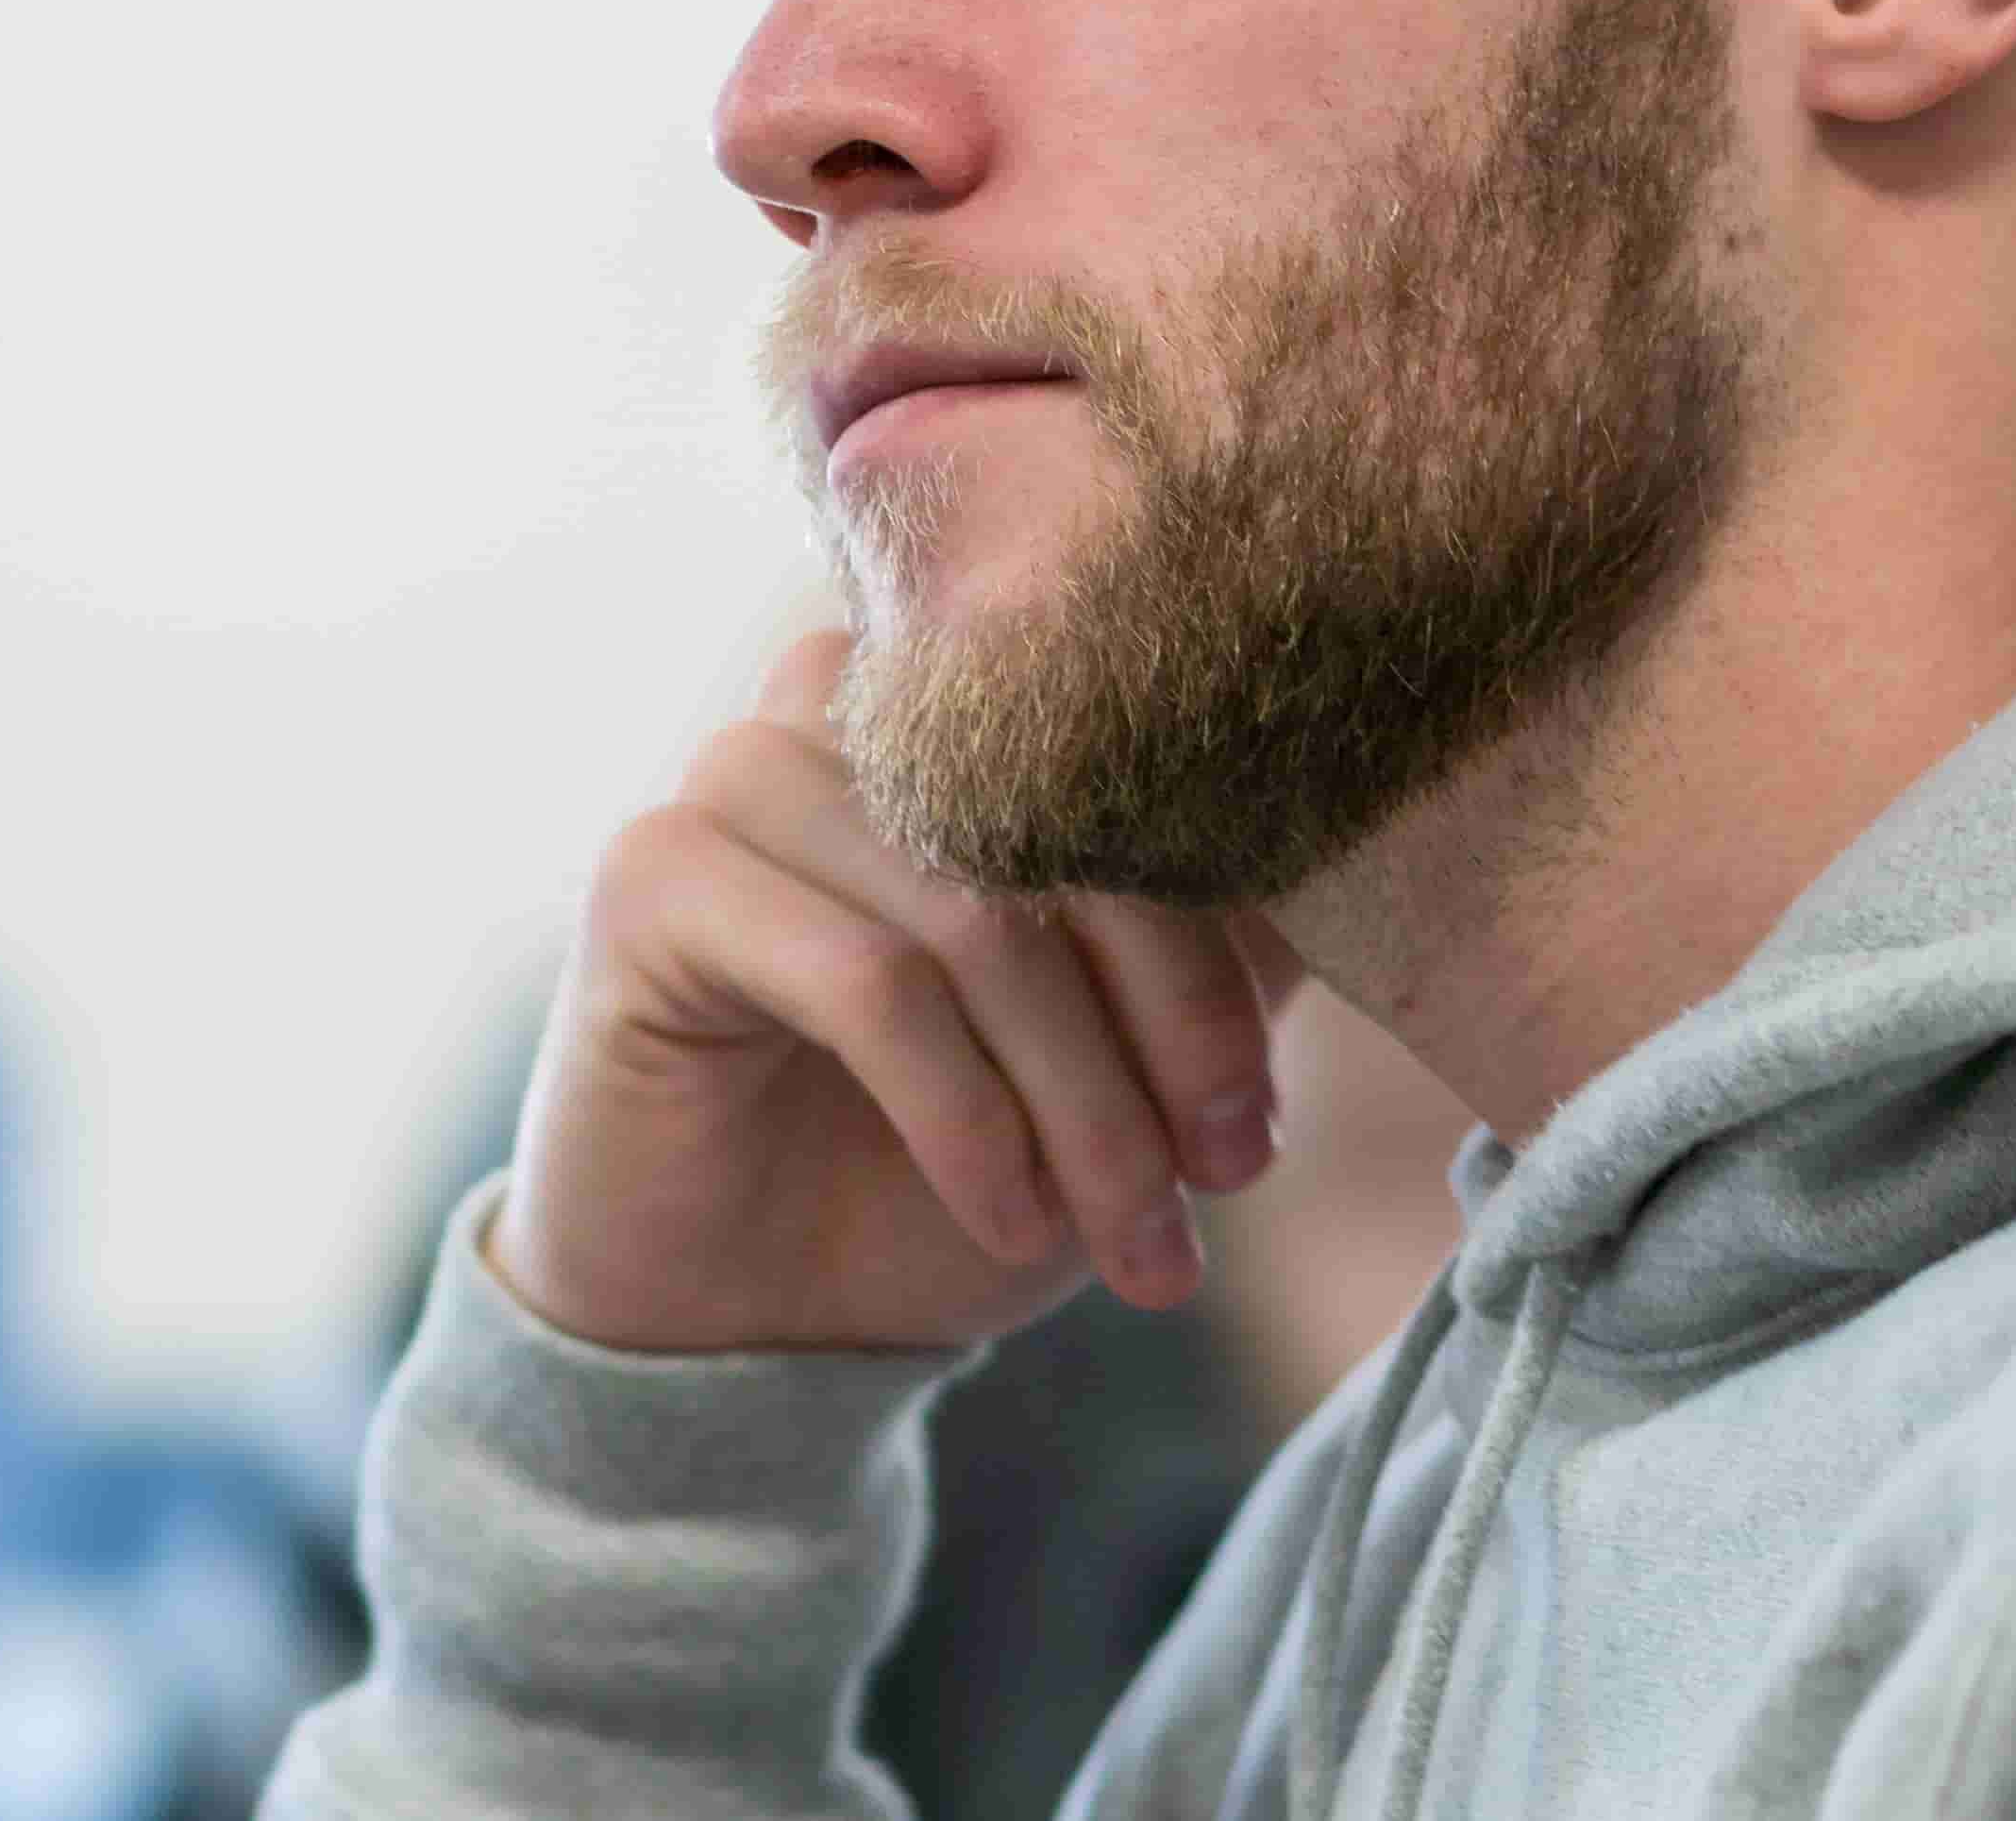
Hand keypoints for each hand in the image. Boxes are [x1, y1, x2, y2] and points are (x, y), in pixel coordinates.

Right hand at [485, 629, 1287, 1357]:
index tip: (1257, 1129)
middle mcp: (848, 703)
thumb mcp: (1129, 1054)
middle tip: (1221, 1188)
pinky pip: (868, 981)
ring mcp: (739, 775)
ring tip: (1126, 1239)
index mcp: (966, 711)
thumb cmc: (954, 1164)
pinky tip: (1010, 1218)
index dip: (1226, 947)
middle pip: (1074, 831)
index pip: (1145, 770)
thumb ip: (1227, 945)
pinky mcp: (655, 876)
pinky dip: (967, 1120)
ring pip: (977, 915)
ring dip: (1079, 1101)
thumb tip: (1360, 865)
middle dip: (1170, 1036)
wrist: (754, 1312)